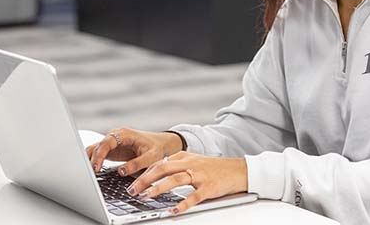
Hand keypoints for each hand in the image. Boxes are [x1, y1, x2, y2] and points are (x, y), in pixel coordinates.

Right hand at [85, 127, 182, 174]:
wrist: (160, 144)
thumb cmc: (156, 148)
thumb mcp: (151, 157)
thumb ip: (136, 164)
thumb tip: (121, 172)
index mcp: (125, 134)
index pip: (107, 142)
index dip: (99, 155)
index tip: (95, 167)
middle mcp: (116, 136)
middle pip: (97, 146)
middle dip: (91, 160)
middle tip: (89, 174)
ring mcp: (112, 142)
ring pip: (94, 150)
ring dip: (89, 161)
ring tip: (87, 175)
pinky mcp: (111, 150)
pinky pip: (97, 154)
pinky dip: (92, 162)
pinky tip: (90, 172)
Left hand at [126, 151, 247, 215]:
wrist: (237, 170)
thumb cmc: (214, 168)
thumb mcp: (194, 161)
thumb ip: (177, 165)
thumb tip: (156, 172)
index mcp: (185, 157)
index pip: (159, 163)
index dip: (144, 173)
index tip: (132, 182)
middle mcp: (190, 164)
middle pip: (163, 169)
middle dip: (145, 180)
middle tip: (132, 190)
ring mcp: (199, 175)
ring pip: (175, 180)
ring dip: (158, 188)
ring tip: (146, 196)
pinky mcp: (209, 187)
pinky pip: (194, 197)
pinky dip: (182, 204)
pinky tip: (173, 210)